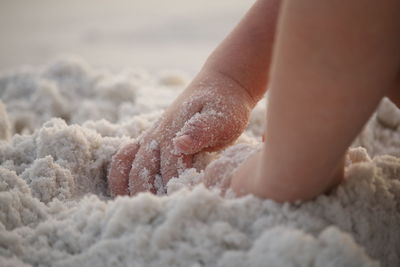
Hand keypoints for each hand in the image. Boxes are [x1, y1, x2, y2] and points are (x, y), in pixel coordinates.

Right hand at [107, 70, 254, 195]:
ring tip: (134, 208)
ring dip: (128, 187)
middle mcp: (157, 135)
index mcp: (174, 132)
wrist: (219, 86)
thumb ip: (203, 128)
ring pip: (127, 165)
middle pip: (142, 172)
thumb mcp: (222, 116)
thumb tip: (179, 144)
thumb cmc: (225, 105)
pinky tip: (124, 191)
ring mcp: (150, 136)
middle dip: (149, 194)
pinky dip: (120, 175)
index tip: (183, 206)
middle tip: (158, 215)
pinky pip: (125, 157)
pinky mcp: (150, 139)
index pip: (170, 171)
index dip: (175, 191)